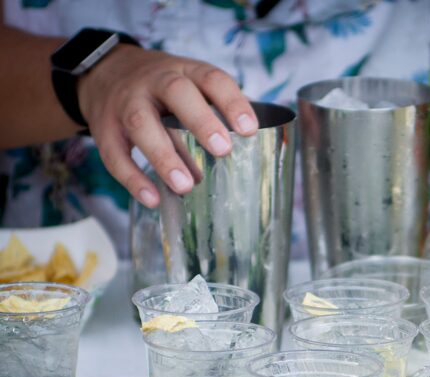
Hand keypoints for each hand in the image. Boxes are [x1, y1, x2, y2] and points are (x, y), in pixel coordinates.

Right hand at [77, 45, 258, 207]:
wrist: (106, 72)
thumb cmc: (165, 88)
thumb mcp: (193, 84)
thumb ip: (225, 108)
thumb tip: (271, 141)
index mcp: (186, 72)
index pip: (212, 79)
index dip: (232, 102)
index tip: (249, 130)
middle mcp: (155, 82)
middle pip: (177, 93)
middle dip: (201, 122)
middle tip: (223, 150)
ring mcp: (126, 103)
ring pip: (142, 125)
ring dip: (165, 157)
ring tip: (187, 186)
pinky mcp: (105, 129)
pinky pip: (115, 154)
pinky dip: (133, 179)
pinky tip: (153, 198)